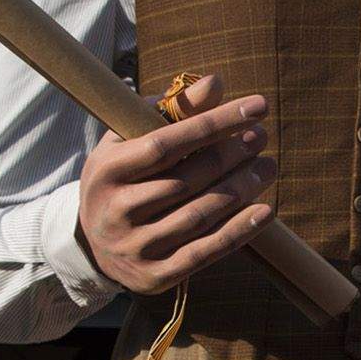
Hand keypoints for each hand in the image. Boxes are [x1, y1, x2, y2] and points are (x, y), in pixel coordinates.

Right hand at [77, 75, 275, 294]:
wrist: (92, 245)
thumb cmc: (122, 178)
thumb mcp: (131, 140)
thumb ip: (172, 111)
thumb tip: (215, 83)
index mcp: (107, 170)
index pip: (167, 143)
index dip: (215, 123)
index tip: (256, 106)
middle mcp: (116, 210)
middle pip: (187, 179)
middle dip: (231, 155)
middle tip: (260, 138)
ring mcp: (135, 246)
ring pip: (199, 216)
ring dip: (242, 189)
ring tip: (267, 167)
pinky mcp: (155, 275)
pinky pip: (204, 253)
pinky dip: (238, 232)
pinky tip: (265, 211)